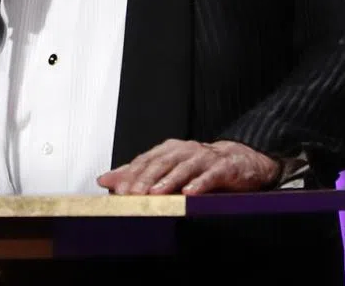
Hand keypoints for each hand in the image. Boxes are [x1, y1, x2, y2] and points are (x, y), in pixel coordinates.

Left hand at [96, 139, 279, 195]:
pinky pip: (210, 175)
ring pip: (183, 168)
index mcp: (167, 150)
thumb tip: (105, 180)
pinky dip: (199, 184)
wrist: (238, 159)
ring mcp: (203, 158)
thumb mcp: (166, 168)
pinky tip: (190, 193)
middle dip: (144, 179)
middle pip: (160, 163)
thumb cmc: (199, 165)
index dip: (129, 175)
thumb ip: (137, 175)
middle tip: (132, 194)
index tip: (116, 189)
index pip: (144, 161)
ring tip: (156, 193)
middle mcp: (183, 150)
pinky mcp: (223, 168)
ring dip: (168, 181)